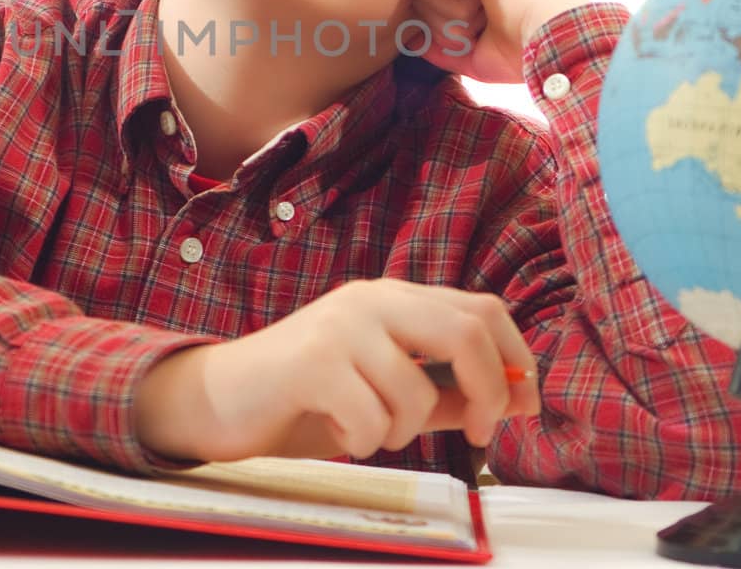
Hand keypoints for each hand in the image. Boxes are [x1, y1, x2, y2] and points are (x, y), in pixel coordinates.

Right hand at [132, 278, 539, 462]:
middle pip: (465, 331)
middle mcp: (371, 301)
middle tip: (475, 433)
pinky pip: (369, 419)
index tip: (520, 406)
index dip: (516, 358)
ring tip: (366, 429)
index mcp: (395, 298)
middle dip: (486, 392)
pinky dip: (362, 443)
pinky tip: (334, 432)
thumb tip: (515, 398)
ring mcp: (339, 327)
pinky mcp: (309, 363)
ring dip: (401, 432)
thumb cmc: (308, 396)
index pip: (483, 308)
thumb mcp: (386, 390)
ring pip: (414, 392)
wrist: (219, 397)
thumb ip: (445, 391)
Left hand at [408, 0, 589, 82]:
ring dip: (449, 9)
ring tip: (487, 2)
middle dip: (443, 20)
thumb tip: (408, 38)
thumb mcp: (469, 51)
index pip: (423, 2)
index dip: (444, 31)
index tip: (485, 29)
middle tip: (485, 16)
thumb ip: (436, 41)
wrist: (547, 41)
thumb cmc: (517, 50)